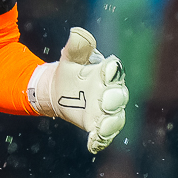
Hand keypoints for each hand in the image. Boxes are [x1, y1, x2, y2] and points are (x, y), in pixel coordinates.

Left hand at [31, 26, 128, 153]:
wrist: (58, 89)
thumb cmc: (70, 71)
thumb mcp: (70, 57)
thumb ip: (77, 47)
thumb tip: (78, 32)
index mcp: (107, 73)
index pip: (115, 71)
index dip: (113, 71)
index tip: (108, 68)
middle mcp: (111, 92)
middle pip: (119, 97)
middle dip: (114, 98)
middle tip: (104, 100)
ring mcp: (105, 111)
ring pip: (116, 118)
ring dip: (111, 123)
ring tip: (103, 127)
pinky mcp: (95, 125)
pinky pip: (103, 135)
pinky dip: (100, 140)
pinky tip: (92, 144)